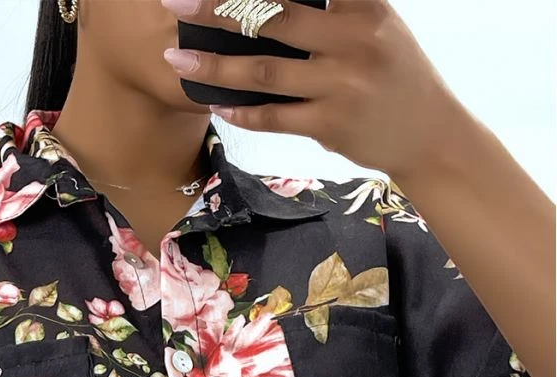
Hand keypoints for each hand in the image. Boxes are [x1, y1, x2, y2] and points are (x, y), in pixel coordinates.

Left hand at [161, 0, 460, 182]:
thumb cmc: (395, 73)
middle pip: (273, 17)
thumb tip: (265, 4)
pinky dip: (241, 110)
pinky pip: (274, 116)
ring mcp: (341, 86)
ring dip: (214, 67)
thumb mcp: (376, 25)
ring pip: (264, 72)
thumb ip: (333, 8)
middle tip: (175, 2)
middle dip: (218, 8)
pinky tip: (214, 102)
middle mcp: (353, 41)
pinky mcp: (330, 126)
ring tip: (176, 59)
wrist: (430, 135)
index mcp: (364, 5)